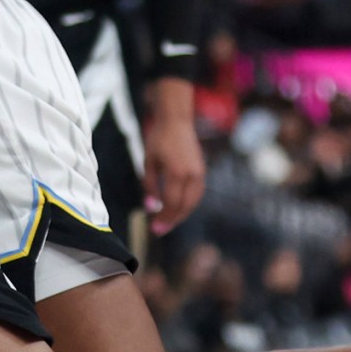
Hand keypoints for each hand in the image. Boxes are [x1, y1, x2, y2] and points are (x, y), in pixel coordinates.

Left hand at [141, 96, 207, 234]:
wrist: (177, 121)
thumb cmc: (159, 140)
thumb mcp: (148, 162)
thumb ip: (149, 185)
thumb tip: (150, 207)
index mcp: (176, 173)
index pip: (171, 204)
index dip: (163, 218)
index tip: (154, 229)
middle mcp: (191, 175)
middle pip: (184, 206)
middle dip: (172, 220)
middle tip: (159, 230)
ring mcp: (199, 173)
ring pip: (193, 202)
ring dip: (181, 214)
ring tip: (168, 222)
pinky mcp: (202, 171)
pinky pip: (197, 194)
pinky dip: (188, 205)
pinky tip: (177, 208)